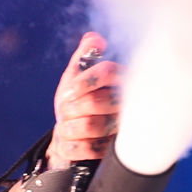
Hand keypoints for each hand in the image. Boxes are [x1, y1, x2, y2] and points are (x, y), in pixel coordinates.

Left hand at [47, 32, 120, 168]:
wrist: (71, 137)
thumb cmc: (76, 103)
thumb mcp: (76, 75)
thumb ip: (84, 55)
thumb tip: (95, 38)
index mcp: (120, 81)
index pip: (108, 71)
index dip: (83, 82)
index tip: (66, 94)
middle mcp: (126, 104)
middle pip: (96, 102)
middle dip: (70, 109)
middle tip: (64, 112)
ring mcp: (121, 129)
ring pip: (91, 125)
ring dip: (67, 128)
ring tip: (65, 128)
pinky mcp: (111, 152)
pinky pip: (87, 149)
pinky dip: (68, 146)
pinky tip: (67, 143)